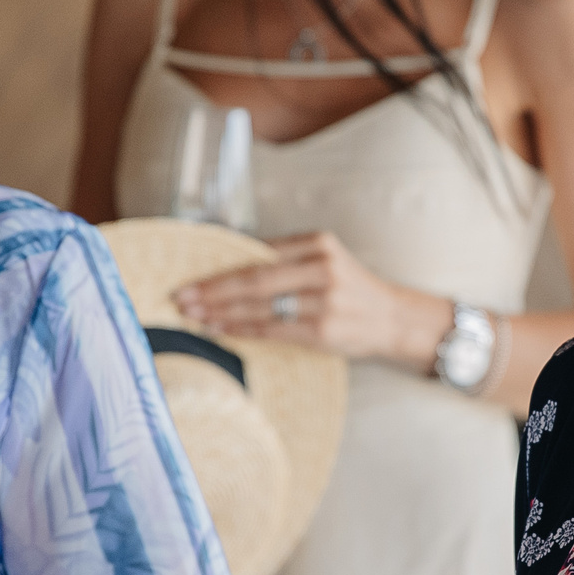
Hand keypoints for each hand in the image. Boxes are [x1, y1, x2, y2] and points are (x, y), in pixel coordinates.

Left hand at [171, 230, 448, 367]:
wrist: (392, 319)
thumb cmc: (350, 290)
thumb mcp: (324, 262)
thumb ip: (284, 261)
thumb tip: (226, 270)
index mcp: (318, 244)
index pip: (258, 255)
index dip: (221, 268)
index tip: (191, 277)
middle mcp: (322, 268)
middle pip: (254, 279)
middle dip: (212, 291)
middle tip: (181, 298)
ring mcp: (324, 301)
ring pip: (259, 307)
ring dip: (221, 313)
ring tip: (193, 317)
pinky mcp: (322, 330)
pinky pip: (271, 330)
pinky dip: (241, 330)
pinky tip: (220, 330)